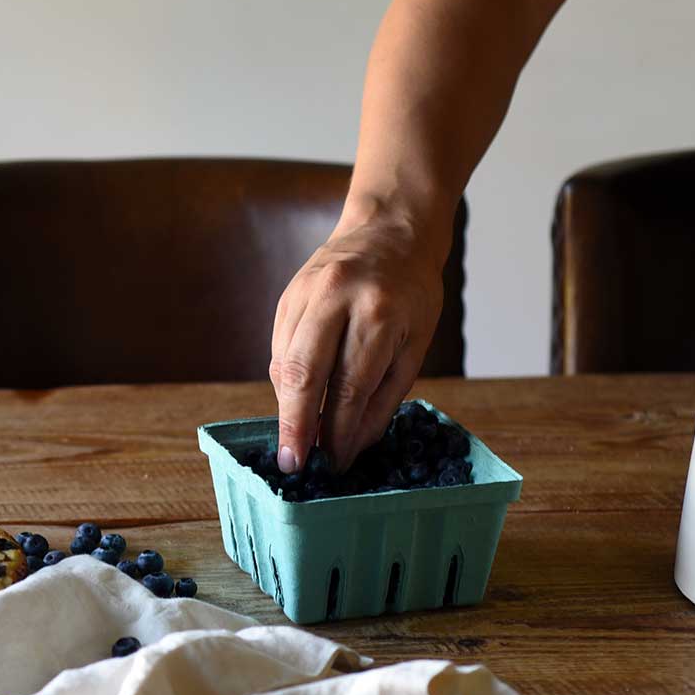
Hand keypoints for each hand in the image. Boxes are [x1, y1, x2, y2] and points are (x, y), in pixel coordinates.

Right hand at [269, 218, 445, 472]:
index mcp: (378, 312)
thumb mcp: (415, 344)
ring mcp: (305, 294)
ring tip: (294, 441)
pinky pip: (279, 350)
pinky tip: (296, 403)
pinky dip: (286, 382)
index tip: (335, 464)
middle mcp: (336, 299)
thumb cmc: (411, 293)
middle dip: (296, 425)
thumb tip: (352, 446)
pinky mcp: (286, 297)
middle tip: (292, 464)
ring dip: (288, 407)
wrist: (387, 230)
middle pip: (304, 374)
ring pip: (285, 363)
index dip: (339, 431)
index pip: (350, 385)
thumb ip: (384, 397)